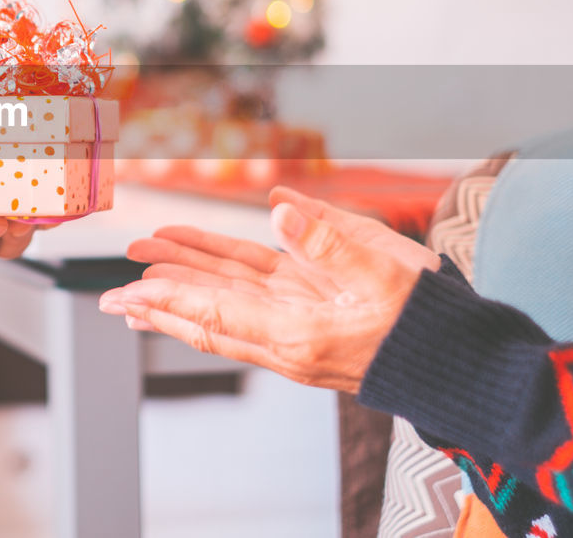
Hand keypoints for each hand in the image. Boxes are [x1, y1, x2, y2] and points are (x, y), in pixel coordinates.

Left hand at [98, 186, 440, 391]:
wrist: (462, 363)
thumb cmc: (431, 321)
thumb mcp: (389, 272)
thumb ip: (331, 239)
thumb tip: (278, 208)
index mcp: (300, 335)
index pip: (219, 314)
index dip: (172, 300)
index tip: (130, 291)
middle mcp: (288, 336)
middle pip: (208, 316)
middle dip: (159, 301)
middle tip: (110, 293)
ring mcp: (295, 325)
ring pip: (223, 303)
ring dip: (181, 284)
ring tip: (139, 268)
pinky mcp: (306, 312)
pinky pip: (249, 293)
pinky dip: (216, 278)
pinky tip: (193, 260)